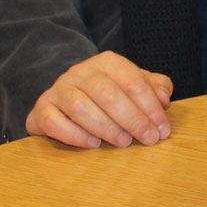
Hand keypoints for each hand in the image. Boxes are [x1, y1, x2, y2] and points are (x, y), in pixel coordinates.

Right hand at [25, 52, 172, 148]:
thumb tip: (164, 99)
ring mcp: (58, 89)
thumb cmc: (108, 94)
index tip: (162, 130)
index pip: (132, 81)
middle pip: (108, 94)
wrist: (66, 99)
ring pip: (80, 107)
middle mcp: (80, 72)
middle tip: (148, 139)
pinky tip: (93, 144)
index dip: (151, 107)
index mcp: (107, 62)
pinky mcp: (42, 109)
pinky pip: (54, 121)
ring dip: (106, 128)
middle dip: (133, 119)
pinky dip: (75, 135)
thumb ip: (155, 87)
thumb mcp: (134, 85)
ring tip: (123, 142)